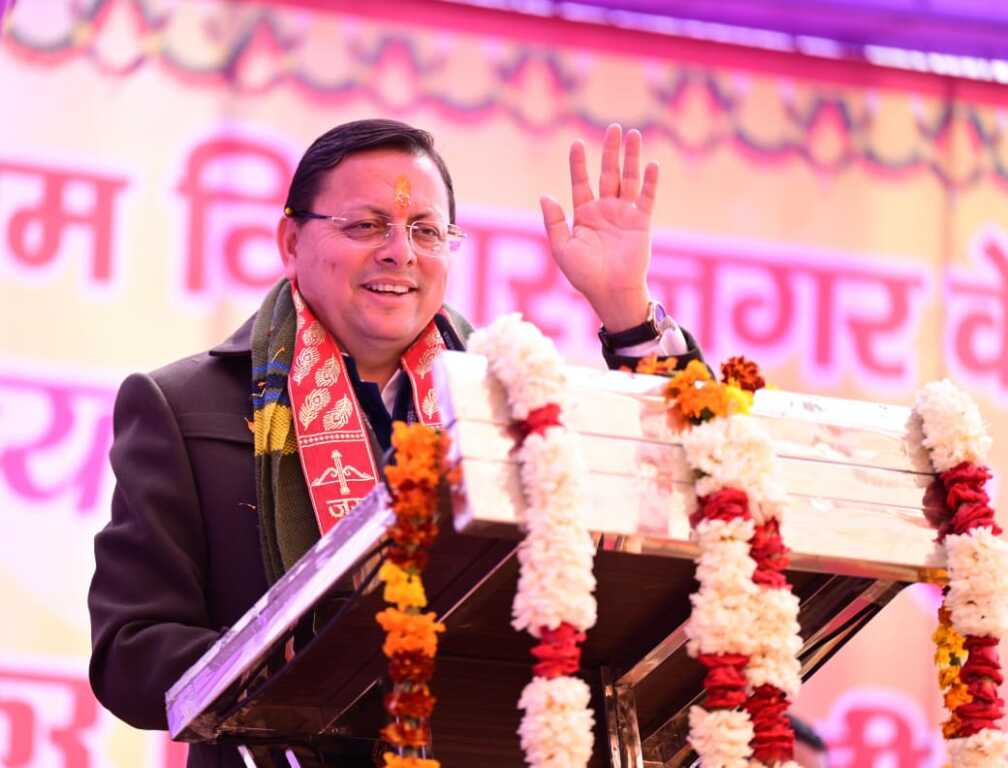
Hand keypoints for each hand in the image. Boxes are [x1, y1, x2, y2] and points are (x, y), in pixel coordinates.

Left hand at [540, 123, 657, 331]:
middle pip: (608, 174)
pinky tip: (650, 164)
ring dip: (631, 158)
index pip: (581, 182)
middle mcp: (605, 210)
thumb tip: (545, 195)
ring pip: (629, 180)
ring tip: (633, 135)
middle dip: (610, 152)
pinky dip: (650, 182)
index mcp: (584, 215)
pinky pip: (647, 198)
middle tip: (613, 129)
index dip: (578, 163)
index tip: (576, 143)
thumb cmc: (584, 275)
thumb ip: (554, 222)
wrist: (610, 292)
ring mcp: (625, 214)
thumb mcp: (562, 249)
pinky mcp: (642, 223)